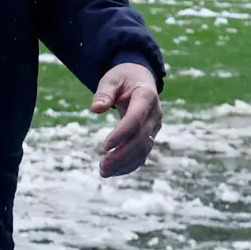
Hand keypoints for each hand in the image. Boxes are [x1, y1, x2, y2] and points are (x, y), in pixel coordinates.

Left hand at [89, 60, 161, 177]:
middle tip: (102, 166)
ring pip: (144, 150)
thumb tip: (96, 109)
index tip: (104, 146)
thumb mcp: (111, 79)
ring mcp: (154, 126)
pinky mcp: (150, 136)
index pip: (136, 118)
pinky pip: (142, 154)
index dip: (122, 133)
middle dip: (122, 155)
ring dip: (125, 163)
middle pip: (142, 139)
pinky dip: (129, 165)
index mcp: (146, 96)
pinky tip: (113, 172)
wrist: (140, 79)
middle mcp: (154, 114)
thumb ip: (104, 93)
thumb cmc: (123, 78)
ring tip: (103, 172)